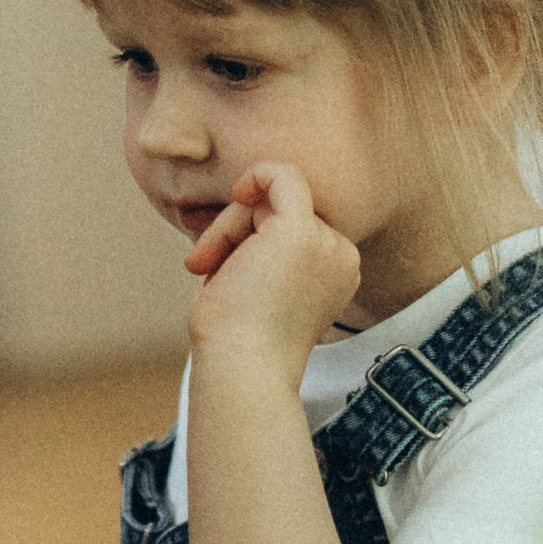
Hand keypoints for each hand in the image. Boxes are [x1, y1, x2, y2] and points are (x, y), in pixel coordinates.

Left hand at [183, 161, 361, 376]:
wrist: (241, 368)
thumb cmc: (239, 340)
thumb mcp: (260, 289)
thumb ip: (264, 255)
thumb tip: (241, 232)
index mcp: (337, 273)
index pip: (291, 230)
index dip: (249, 240)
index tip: (218, 267)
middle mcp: (341, 256)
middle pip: (281, 211)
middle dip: (235, 231)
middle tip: (201, 266)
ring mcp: (324, 242)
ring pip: (270, 199)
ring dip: (229, 227)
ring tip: (205, 267)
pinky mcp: (299, 231)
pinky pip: (281, 175)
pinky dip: (256, 175)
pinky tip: (237, 192)